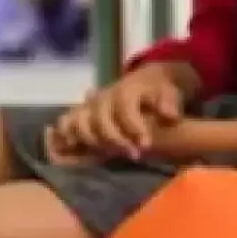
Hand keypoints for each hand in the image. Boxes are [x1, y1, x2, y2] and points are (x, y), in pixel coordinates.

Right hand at [49, 61, 190, 159]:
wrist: (144, 81)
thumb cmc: (157, 91)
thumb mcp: (169, 92)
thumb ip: (169, 103)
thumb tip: (169, 115)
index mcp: (126, 90)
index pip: (125, 108)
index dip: (133, 127)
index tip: (145, 145)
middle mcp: (104, 97)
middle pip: (100, 120)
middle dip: (115, 140)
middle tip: (134, 155)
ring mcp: (90, 104)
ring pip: (80, 122)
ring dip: (93, 142)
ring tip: (109, 155)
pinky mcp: (82, 113)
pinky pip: (67, 122)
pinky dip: (67, 135)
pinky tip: (75, 150)